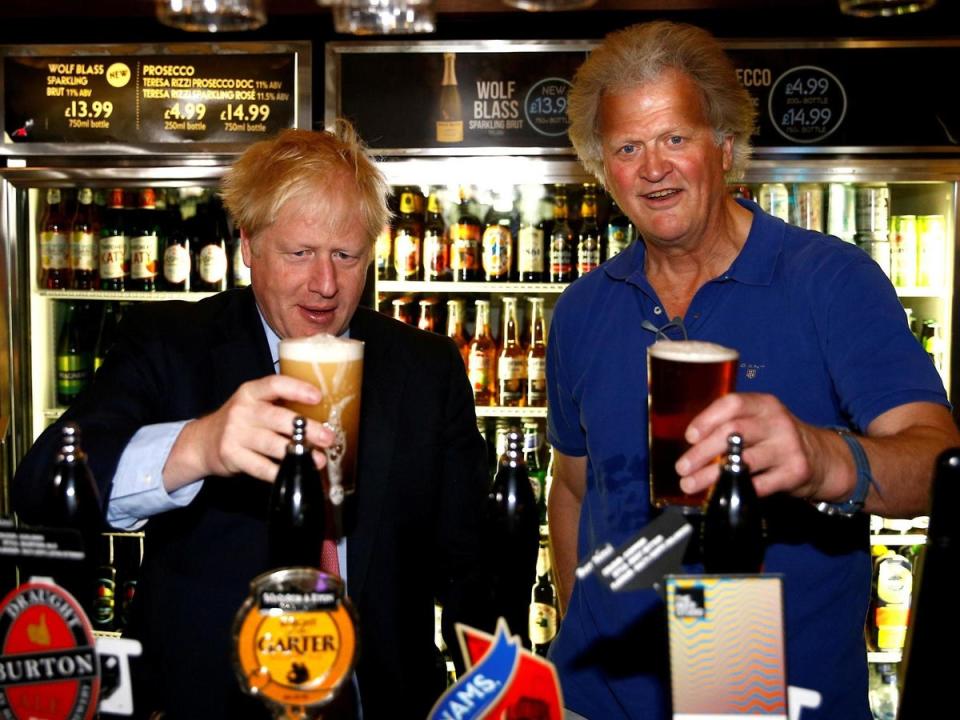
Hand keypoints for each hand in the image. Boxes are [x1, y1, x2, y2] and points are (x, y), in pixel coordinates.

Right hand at [165, 375, 335, 488]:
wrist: (203, 441)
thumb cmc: (241, 420)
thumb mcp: (255, 404)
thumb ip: (280, 404)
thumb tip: (323, 414)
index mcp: (251, 392)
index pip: (275, 384)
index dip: (297, 389)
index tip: (318, 397)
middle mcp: (242, 410)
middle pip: (277, 418)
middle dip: (306, 429)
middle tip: (327, 437)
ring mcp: (235, 434)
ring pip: (271, 444)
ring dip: (297, 453)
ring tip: (318, 459)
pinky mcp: (232, 456)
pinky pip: (261, 467)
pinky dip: (280, 472)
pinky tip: (295, 473)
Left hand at [674, 392, 831, 500]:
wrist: (823, 458)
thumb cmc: (777, 438)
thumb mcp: (760, 421)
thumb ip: (731, 424)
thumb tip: (690, 443)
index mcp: (764, 404)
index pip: (732, 404)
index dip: (707, 419)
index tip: (690, 436)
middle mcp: (777, 422)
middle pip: (734, 432)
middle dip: (702, 451)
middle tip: (682, 467)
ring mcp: (788, 447)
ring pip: (743, 460)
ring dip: (711, 475)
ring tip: (690, 484)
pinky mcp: (795, 472)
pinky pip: (759, 484)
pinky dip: (735, 489)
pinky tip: (719, 493)